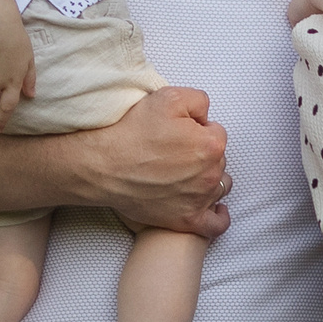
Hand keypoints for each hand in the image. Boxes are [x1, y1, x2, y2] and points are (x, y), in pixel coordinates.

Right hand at [69, 86, 231, 236]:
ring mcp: (200, 199)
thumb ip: (199, 101)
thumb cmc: (132, 132)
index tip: (177, 132)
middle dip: (202, 153)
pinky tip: (215, 208)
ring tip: (187, 174)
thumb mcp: (168, 96)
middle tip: (174, 151)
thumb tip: (206, 117)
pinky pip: (215, 225)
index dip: (197, 128)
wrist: (103, 166)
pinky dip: (218, 216)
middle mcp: (210, 174)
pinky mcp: (187, 220)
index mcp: (210, 144)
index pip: (216, 132)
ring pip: (219, 186)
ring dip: (209, 179)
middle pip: (218, 160)